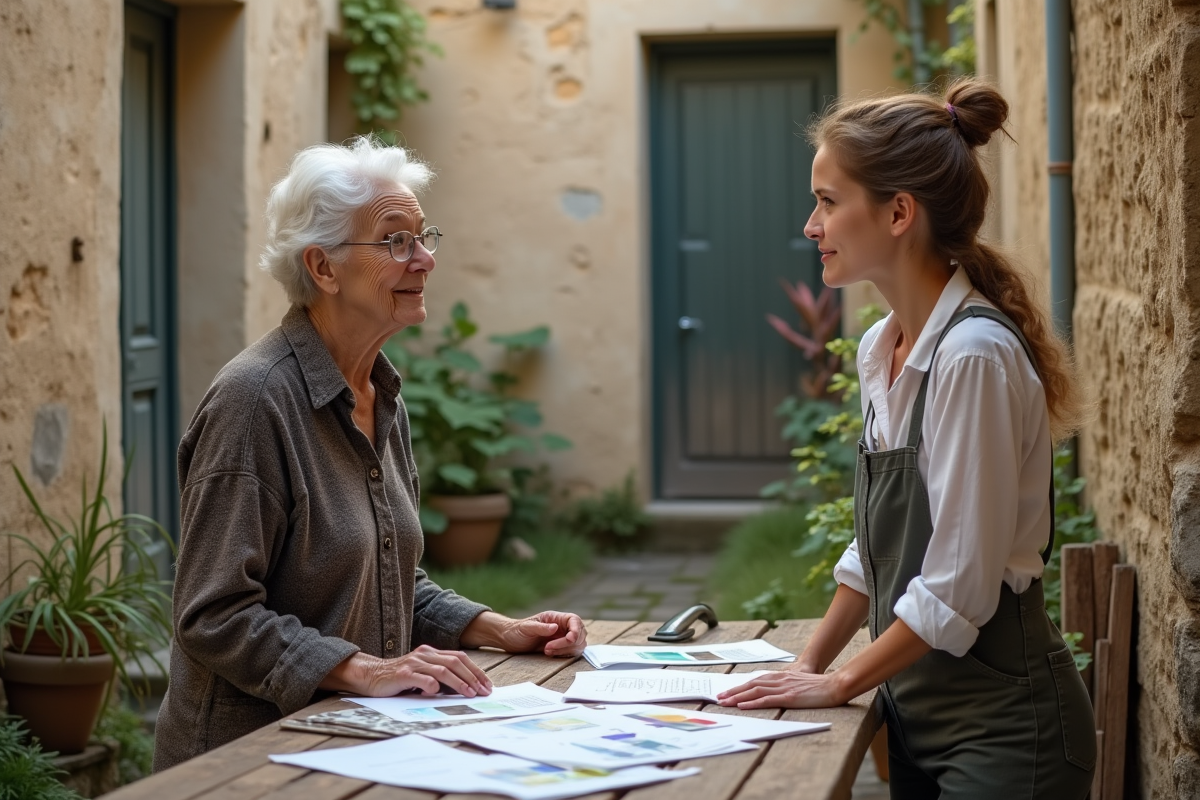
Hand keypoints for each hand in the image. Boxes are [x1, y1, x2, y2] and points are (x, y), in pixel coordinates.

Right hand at [320, 645, 492, 697]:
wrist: (370, 676)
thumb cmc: (399, 679)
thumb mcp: (422, 674)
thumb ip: (440, 677)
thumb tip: (465, 689)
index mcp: (431, 653)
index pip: (460, 658)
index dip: (476, 671)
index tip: (487, 685)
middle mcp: (425, 655)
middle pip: (456, 662)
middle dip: (473, 677)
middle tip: (483, 691)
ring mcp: (414, 663)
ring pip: (443, 670)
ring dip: (459, 682)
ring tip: (469, 694)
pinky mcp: (402, 674)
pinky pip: (422, 678)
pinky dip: (432, 685)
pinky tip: (437, 693)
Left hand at [462, 610, 586, 656]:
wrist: (510, 640)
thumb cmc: (517, 630)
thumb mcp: (526, 627)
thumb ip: (541, 627)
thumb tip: (555, 627)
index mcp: (556, 618)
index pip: (575, 620)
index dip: (576, 629)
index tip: (570, 639)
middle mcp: (562, 627)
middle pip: (580, 634)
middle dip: (567, 643)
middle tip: (548, 648)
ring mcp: (562, 638)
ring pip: (578, 645)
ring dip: (565, 650)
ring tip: (547, 651)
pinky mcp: (561, 649)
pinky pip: (572, 652)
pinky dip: (564, 655)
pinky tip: (550, 654)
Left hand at [716, 667, 847, 709]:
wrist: (834, 685)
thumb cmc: (819, 686)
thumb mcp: (799, 682)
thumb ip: (786, 685)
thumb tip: (773, 692)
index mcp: (781, 676)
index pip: (756, 680)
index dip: (741, 686)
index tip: (728, 692)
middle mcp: (779, 679)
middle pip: (751, 684)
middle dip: (733, 692)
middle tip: (719, 698)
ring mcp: (784, 688)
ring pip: (755, 691)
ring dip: (738, 697)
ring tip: (725, 702)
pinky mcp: (789, 697)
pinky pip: (767, 700)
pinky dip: (753, 703)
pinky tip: (743, 706)